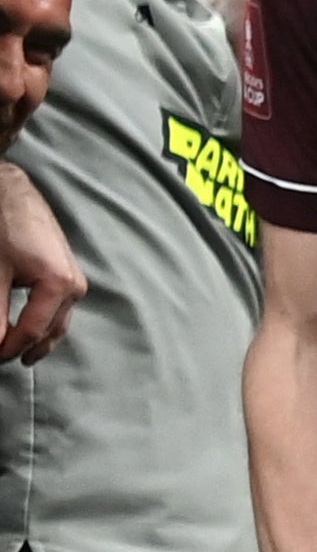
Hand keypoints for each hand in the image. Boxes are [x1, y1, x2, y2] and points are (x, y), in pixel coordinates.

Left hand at [0, 166, 82, 365]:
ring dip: (40, 338)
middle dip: (28, 349)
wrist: (13, 191)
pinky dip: (46, 321)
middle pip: (53, 331)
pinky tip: (32, 326)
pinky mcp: (69, 272)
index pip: (33, 330)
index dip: (10, 349)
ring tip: (20, 351)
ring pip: (59, 322)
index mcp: (59, 285)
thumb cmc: (4, 224)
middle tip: (6, 360)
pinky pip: (60, 307)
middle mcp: (75, 285)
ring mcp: (75, 278)